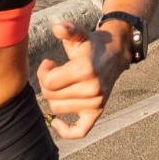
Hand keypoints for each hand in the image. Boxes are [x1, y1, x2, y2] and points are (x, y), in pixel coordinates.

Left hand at [36, 20, 129, 138]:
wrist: (115, 54)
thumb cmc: (92, 45)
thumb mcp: (80, 34)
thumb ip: (68, 29)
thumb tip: (57, 28)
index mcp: (85, 70)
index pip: (49, 82)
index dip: (43, 72)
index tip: (49, 63)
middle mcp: (92, 89)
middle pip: (51, 96)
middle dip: (47, 83)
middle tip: (54, 71)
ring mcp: (96, 102)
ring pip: (58, 109)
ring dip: (55, 97)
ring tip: (61, 83)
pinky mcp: (97, 111)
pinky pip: (80, 131)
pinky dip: (66, 130)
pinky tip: (56, 122)